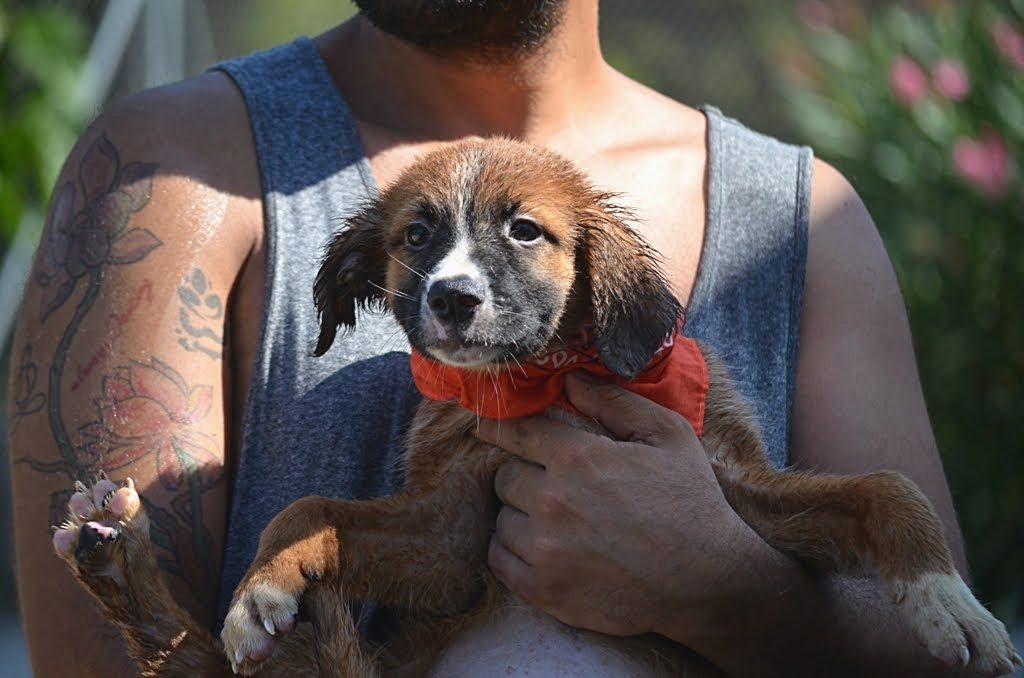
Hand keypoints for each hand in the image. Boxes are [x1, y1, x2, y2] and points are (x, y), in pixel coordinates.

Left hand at [475, 371, 754, 639]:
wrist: (708, 581)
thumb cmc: (690, 502)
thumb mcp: (667, 436)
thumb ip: (614, 402)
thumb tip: (570, 380)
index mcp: (578, 458)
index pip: (514, 432)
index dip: (499, 427)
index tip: (488, 428)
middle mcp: (553, 501)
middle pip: (504, 476)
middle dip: (523, 474)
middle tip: (550, 483)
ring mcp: (545, 550)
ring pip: (502, 519)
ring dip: (520, 515)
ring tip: (554, 520)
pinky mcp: (544, 590)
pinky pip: (499, 560)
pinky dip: (511, 551)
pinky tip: (540, 548)